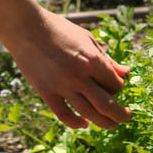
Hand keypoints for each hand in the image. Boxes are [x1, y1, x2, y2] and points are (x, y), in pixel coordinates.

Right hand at [0, 0, 128, 129]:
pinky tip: (84, 124)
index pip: (116, 84)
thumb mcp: (87, 38)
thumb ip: (106, 58)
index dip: (120, 88)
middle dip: (121, 115)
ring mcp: (61, 86)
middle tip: (127, 118)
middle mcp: (79, 76)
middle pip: (107, 105)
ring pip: (89, 114)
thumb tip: (126, 72)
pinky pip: (65, 115)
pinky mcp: (46, 93)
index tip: (117, 87)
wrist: (26, 28)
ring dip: (105, 123)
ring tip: (111, 125)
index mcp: (92, 59)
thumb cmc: (58, 29)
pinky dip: (77, 123)